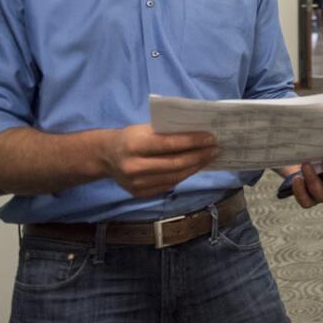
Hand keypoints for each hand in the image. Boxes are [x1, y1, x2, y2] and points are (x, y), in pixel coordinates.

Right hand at [100, 124, 217, 197]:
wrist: (107, 157)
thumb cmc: (131, 138)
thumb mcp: (144, 129)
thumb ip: (166, 132)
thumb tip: (197, 134)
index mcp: (134, 145)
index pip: (169, 144)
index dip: (192, 141)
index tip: (210, 138)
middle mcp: (134, 166)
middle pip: (175, 164)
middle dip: (199, 156)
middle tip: (215, 149)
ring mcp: (136, 183)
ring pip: (174, 177)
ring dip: (195, 167)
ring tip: (208, 158)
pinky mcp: (140, 193)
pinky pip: (168, 185)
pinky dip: (184, 175)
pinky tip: (194, 167)